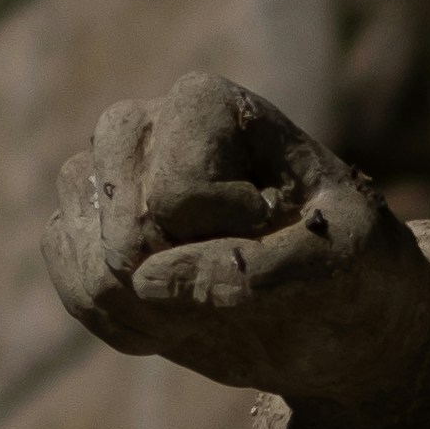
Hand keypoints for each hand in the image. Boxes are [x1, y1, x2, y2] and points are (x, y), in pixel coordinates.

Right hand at [46, 72, 429, 428]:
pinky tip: (181, 315)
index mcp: (205, 103)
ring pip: (91, 264)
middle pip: (124, 231)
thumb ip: (257, 268)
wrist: (340, 312)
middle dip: (192, 278)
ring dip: (160, 310)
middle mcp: (138, 124)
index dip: (235, 234)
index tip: (283, 222)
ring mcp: (101, 177)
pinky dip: (130, 325)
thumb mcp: (341, 261)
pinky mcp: (83, 229)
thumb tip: (147, 279)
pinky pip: (75, 289)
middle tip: (251, 276)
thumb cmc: (354, 268)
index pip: (178, 196)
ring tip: (219, 297)